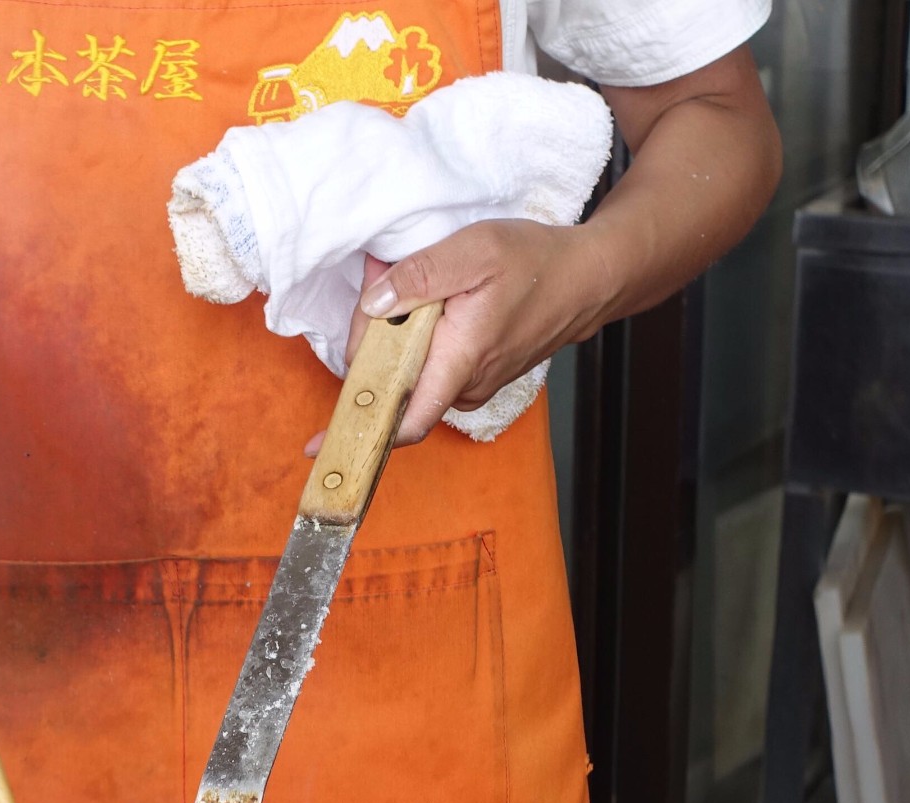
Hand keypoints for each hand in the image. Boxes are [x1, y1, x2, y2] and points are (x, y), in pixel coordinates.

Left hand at [306, 222, 614, 452]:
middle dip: (370, 345)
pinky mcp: (475, 375)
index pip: (403, 421)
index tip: (319, 444)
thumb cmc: (538, 263)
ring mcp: (471, 385)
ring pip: (410, 375)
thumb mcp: (474, 251)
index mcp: (459, 363)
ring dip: (393, 339)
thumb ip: (420, 275)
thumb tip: (375, 302)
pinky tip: (422, 303)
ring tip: (402, 285)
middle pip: (393, 386)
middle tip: (377, 285)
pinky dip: (414, 340)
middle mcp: (464, 386)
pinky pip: (429, 367)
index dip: (358, 432)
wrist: (591, 277)